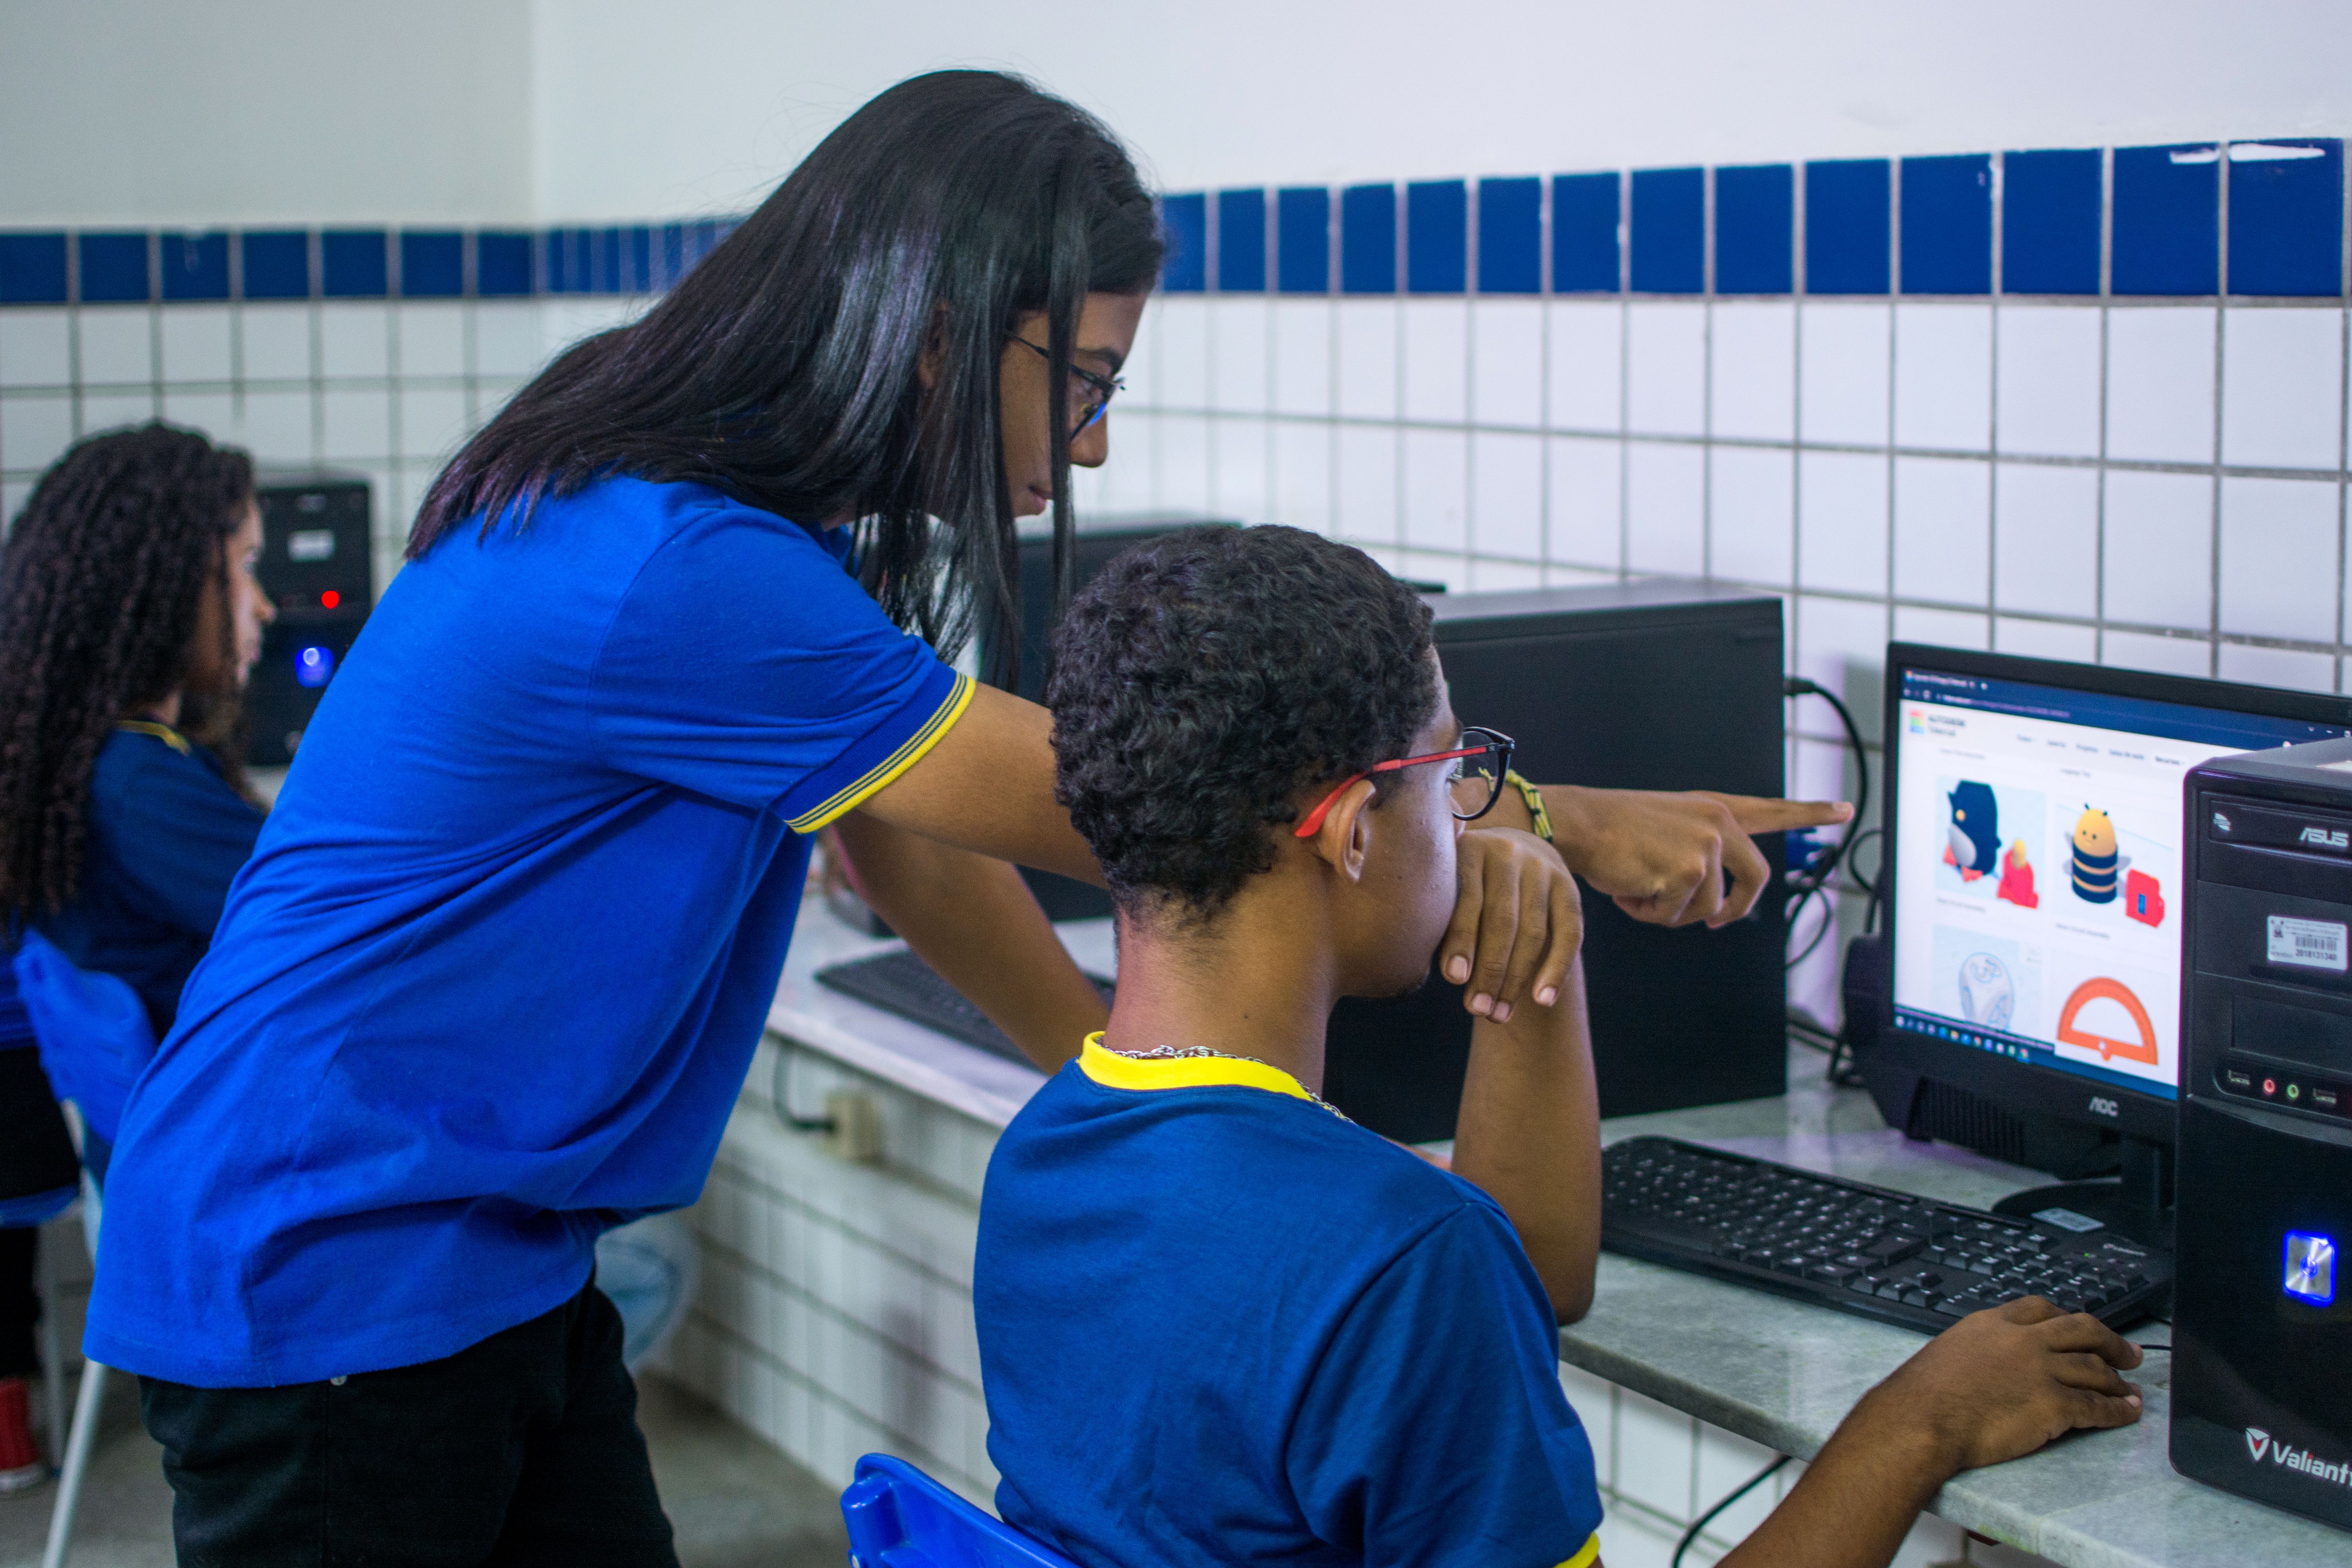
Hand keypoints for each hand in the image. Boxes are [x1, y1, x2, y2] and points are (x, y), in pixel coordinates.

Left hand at [1438, 827, 1581, 1021]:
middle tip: (1476, 1009)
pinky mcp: (1569, 886)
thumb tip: (1441, 972)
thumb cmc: (1465, 883)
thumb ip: (1439, 917)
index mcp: (1469, 849)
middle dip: (1489, 971)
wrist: (1514, 848)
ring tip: (1498, 1015)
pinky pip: (1570, 933)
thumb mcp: (1448, 885)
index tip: (1454, 979)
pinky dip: (1557, 969)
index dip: (1462, 940)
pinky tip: (1543, 1000)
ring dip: (1516, 980)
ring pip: (1534, 932)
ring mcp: (1542, 868)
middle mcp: (1508, 854)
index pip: (1468, 899)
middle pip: (1502, 920)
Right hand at [1544, 787, 1853, 927]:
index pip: (1774, 810)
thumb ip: (1701, 849)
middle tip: (1715, 921)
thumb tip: (1716, 902)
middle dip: (1735, 910)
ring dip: (1672, 911)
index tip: (1847, 809)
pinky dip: (1651, 914)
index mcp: (1715, 808)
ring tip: (1640, 890)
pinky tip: (1630, 892)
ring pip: (1710, 908)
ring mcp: (1707, 846)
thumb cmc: (1613, 830)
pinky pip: (1678, 916)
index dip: (1812, 813)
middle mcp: (1719, 822)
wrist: (1577, 822)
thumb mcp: (1669, 827)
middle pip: (1757, 880)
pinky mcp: (1688, 871)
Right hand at [1869, 1297, 2143, 1474]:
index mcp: (1995, 1323)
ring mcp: (2041, 1370)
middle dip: (2111, 1341)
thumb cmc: (1924, 1393)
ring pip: (2094, 1369)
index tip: (2081, 1327)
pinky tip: (2128, 1413)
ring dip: (2119, 1381)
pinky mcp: (2054, 1404)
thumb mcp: (1951, 1350)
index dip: (2068, 1318)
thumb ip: (1980, 1347)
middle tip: (2128, 1353)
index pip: (2042, 1308)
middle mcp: (2023, 1340)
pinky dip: (2118, 1411)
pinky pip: (2097, 1406)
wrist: (1922, 1419)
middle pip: (2082, 1330)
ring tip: (2131, 1391)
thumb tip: (1989, 1361)